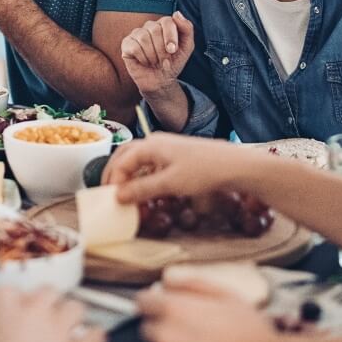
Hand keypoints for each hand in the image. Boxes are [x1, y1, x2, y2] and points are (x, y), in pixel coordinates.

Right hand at [0, 286, 104, 341]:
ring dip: (70, 318)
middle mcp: (33, 307)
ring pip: (74, 307)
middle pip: (47, 292)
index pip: (10, 291)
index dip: (13, 304)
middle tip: (40, 320)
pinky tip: (90, 340)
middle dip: (45, 305)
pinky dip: (93, 338)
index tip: (12, 314)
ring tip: (66, 328)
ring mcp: (58, 327)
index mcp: (1, 301)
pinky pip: (95, 335)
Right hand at [102, 133, 257, 203]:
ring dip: (128, 175)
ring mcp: (166, 148)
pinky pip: (150, 164)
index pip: (121, 161)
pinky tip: (145, 190)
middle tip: (107, 192)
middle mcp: (155, 142)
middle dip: (114, 173)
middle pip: (125, 155)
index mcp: (150, 145)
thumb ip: (142, 190)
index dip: (113, 180)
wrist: (234, 165)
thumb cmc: (203, 171)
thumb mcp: (170, 184)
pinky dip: (142, 176)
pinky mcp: (175, 156)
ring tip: (124, 193)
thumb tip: (118, 196)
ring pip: (138, 160)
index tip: (111, 199)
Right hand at [120, 12, 194, 96]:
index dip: (170, 37)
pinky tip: (145, 62)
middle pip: (155, 30)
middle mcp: (150, 26)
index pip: (167, 21)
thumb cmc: (173, 62)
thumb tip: (177, 13)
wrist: (161, 80)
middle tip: (164, 59)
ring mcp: (137, 34)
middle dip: (162, 49)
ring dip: (153, 55)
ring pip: (144, 38)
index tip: (173, 51)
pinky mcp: (127, 44)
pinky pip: (135, 47)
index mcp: (164, 24)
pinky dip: (143, 58)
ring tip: (155, 62)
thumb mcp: (187, 47)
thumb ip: (187, 28)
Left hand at [138, 279, 280, 341]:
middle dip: (166, 327)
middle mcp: (168, 336)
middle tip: (193, 330)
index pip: (142, 302)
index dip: (155, 302)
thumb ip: (190, 283)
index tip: (163, 306)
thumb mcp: (225, 295)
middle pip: (149, 329)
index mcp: (175, 309)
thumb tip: (166, 280)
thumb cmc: (250, 331)